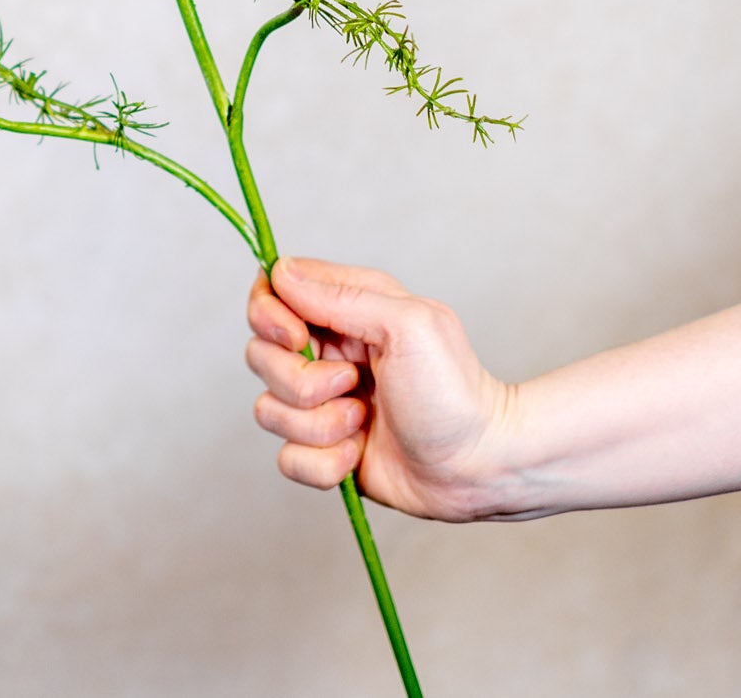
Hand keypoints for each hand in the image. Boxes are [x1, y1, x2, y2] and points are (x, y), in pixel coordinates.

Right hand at [246, 257, 516, 521]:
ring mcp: (322, 403)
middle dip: (299, 380)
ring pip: (269, 410)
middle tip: (352, 383)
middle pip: (258, 354)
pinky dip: (323, 462)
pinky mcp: (324, 449)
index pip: (271, 292)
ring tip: (363, 422)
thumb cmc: (455, 390)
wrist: (481, 466)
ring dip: (318, 424)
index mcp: (345, 309)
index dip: (269, 314)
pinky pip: (288, 458)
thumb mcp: (407, 324)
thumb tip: (281, 273)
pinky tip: (358, 454)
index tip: (296, 336)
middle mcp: (326, 352)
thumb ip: (341, 296)